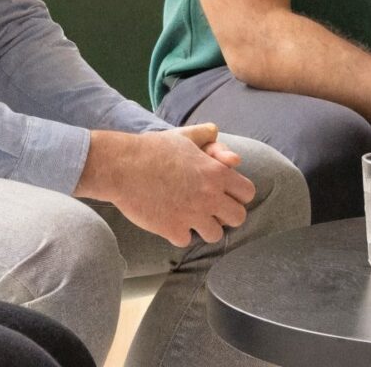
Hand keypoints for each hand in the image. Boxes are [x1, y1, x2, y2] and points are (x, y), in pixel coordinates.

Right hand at [78, 124, 257, 246]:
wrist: (122, 167)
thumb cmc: (152, 149)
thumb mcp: (182, 137)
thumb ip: (203, 134)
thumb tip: (214, 130)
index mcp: (217, 173)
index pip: (248, 193)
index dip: (238, 195)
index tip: (226, 196)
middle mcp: (210, 196)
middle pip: (238, 218)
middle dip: (226, 215)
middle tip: (212, 211)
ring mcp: (193, 215)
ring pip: (215, 235)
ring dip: (204, 228)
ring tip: (191, 219)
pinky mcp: (173, 229)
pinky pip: (186, 241)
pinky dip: (178, 234)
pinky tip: (170, 222)